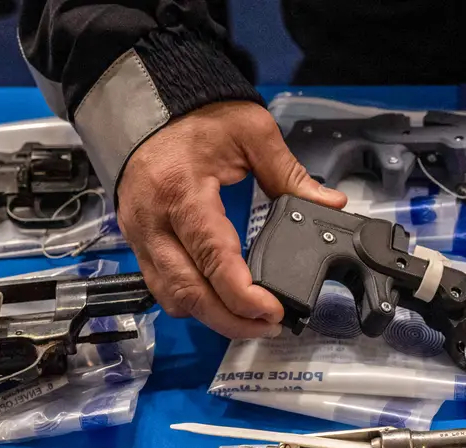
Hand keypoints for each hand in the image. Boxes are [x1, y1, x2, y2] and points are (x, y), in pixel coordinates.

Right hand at [116, 101, 346, 337]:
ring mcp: (140, 234)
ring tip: (249, 319)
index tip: (272, 311)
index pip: (212, 257)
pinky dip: (192, 301)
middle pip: (189, 292)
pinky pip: (161, 286)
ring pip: (172, 297)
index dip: (242, 295)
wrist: (149, 104)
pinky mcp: (136, 241)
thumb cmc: (197, 116)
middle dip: (231, 320)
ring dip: (210, 316)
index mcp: (182, 190)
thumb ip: (290, 174)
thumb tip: (329, 204)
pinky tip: (220, 300)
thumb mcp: (251, 132)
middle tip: (268, 326)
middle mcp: (153, 220)